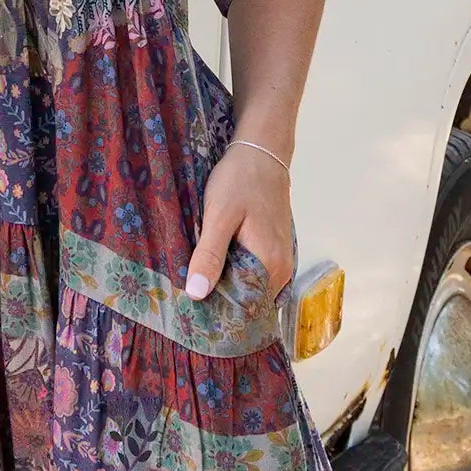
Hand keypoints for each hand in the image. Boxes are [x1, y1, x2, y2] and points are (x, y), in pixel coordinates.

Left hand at [184, 142, 294, 300]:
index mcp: (270, 266)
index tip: (193, 317)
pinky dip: (236, 277)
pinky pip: (255, 276)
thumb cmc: (240, 181)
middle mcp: (282, 270)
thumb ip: (210, 255)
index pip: (246, 310)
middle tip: (188, 305)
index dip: (219, 315)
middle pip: (250, 303)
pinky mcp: (275, 252)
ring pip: (251, 290)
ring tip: (198, 289)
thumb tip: (197, 293)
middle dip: (222, 305)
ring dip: (228, 291)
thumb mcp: (219, 216)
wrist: (261, 153)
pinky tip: (214, 270)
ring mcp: (281, 261)